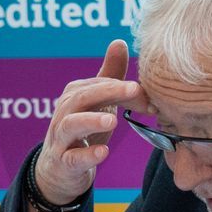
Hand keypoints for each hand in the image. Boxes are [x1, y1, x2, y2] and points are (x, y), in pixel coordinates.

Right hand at [33, 39, 147, 205]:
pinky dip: (87, 155)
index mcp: (75, 94)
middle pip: (83, 97)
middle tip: (136, 90)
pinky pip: (72, 158)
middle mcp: (65, 112)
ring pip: (71, 125)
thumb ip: (109, 74)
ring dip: (91, 121)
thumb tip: (120, 41)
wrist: (61, 170)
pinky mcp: (63, 162)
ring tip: (113, 119)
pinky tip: (103, 152)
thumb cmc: (84, 130)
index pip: (100, 85)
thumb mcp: (98, 102)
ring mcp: (61, 138)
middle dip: (109, 92)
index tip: (150, 95)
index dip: (125, 87)